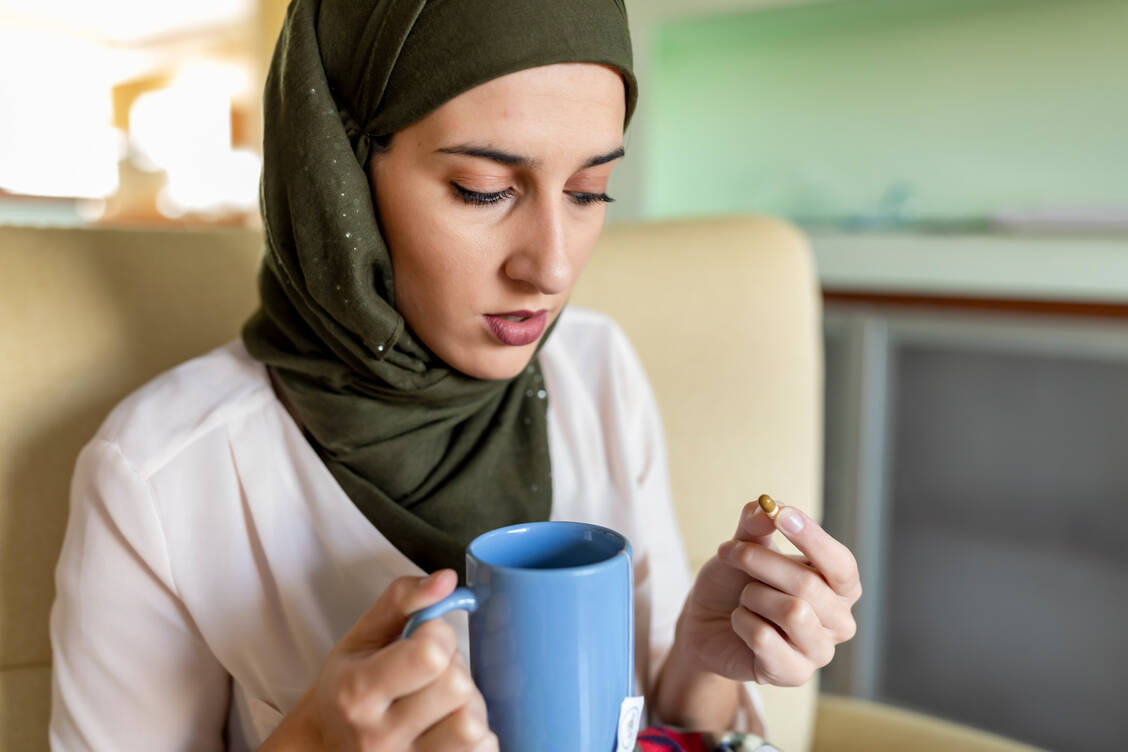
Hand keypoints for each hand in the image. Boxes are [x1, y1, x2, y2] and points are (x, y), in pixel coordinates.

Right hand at [262, 570, 497, 751]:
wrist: (325, 745)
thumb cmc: (349, 684)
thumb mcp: (363, 634)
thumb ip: (403, 598)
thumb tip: (447, 580)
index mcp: (358, 692)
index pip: (430, 654)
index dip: (439, 634)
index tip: (423, 637)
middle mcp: (379, 737)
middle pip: (457, 687)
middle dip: (454, 668)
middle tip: (431, 672)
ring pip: (473, 726)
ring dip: (469, 704)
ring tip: (444, 700)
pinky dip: (477, 734)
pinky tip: (450, 724)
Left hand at [676, 502, 860, 686]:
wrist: (705, 624)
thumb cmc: (735, 582)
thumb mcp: (743, 545)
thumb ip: (756, 524)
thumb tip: (767, 506)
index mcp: (839, 586)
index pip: (840, 563)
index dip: (812, 537)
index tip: (781, 513)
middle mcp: (839, 620)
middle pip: (808, 584)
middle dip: (759, 561)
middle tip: (728, 551)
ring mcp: (820, 651)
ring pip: (792, 612)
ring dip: (752, 596)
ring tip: (744, 599)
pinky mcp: (795, 674)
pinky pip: (764, 638)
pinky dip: (741, 622)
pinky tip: (741, 624)